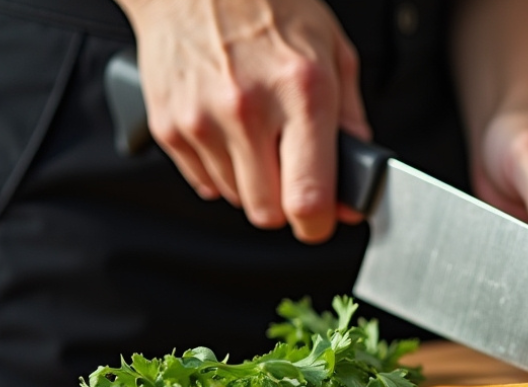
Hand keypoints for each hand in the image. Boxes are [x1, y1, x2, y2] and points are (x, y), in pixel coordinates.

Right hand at [118, 0, 368, 242]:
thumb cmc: (269, 8)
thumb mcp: (333, 52)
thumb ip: (351, 121)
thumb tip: (358, 176)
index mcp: (301, 92)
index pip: (308, 197)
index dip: (319, 223)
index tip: (323, 220)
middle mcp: (248, 109)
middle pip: (269, 212)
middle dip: (286, 204)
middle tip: (294, 173)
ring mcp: (202, 120)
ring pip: (238, 200)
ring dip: (254, 183)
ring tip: (259, 135)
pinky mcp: (169, 126)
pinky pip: (205, 182)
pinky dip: (222, 169)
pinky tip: (230, 131)